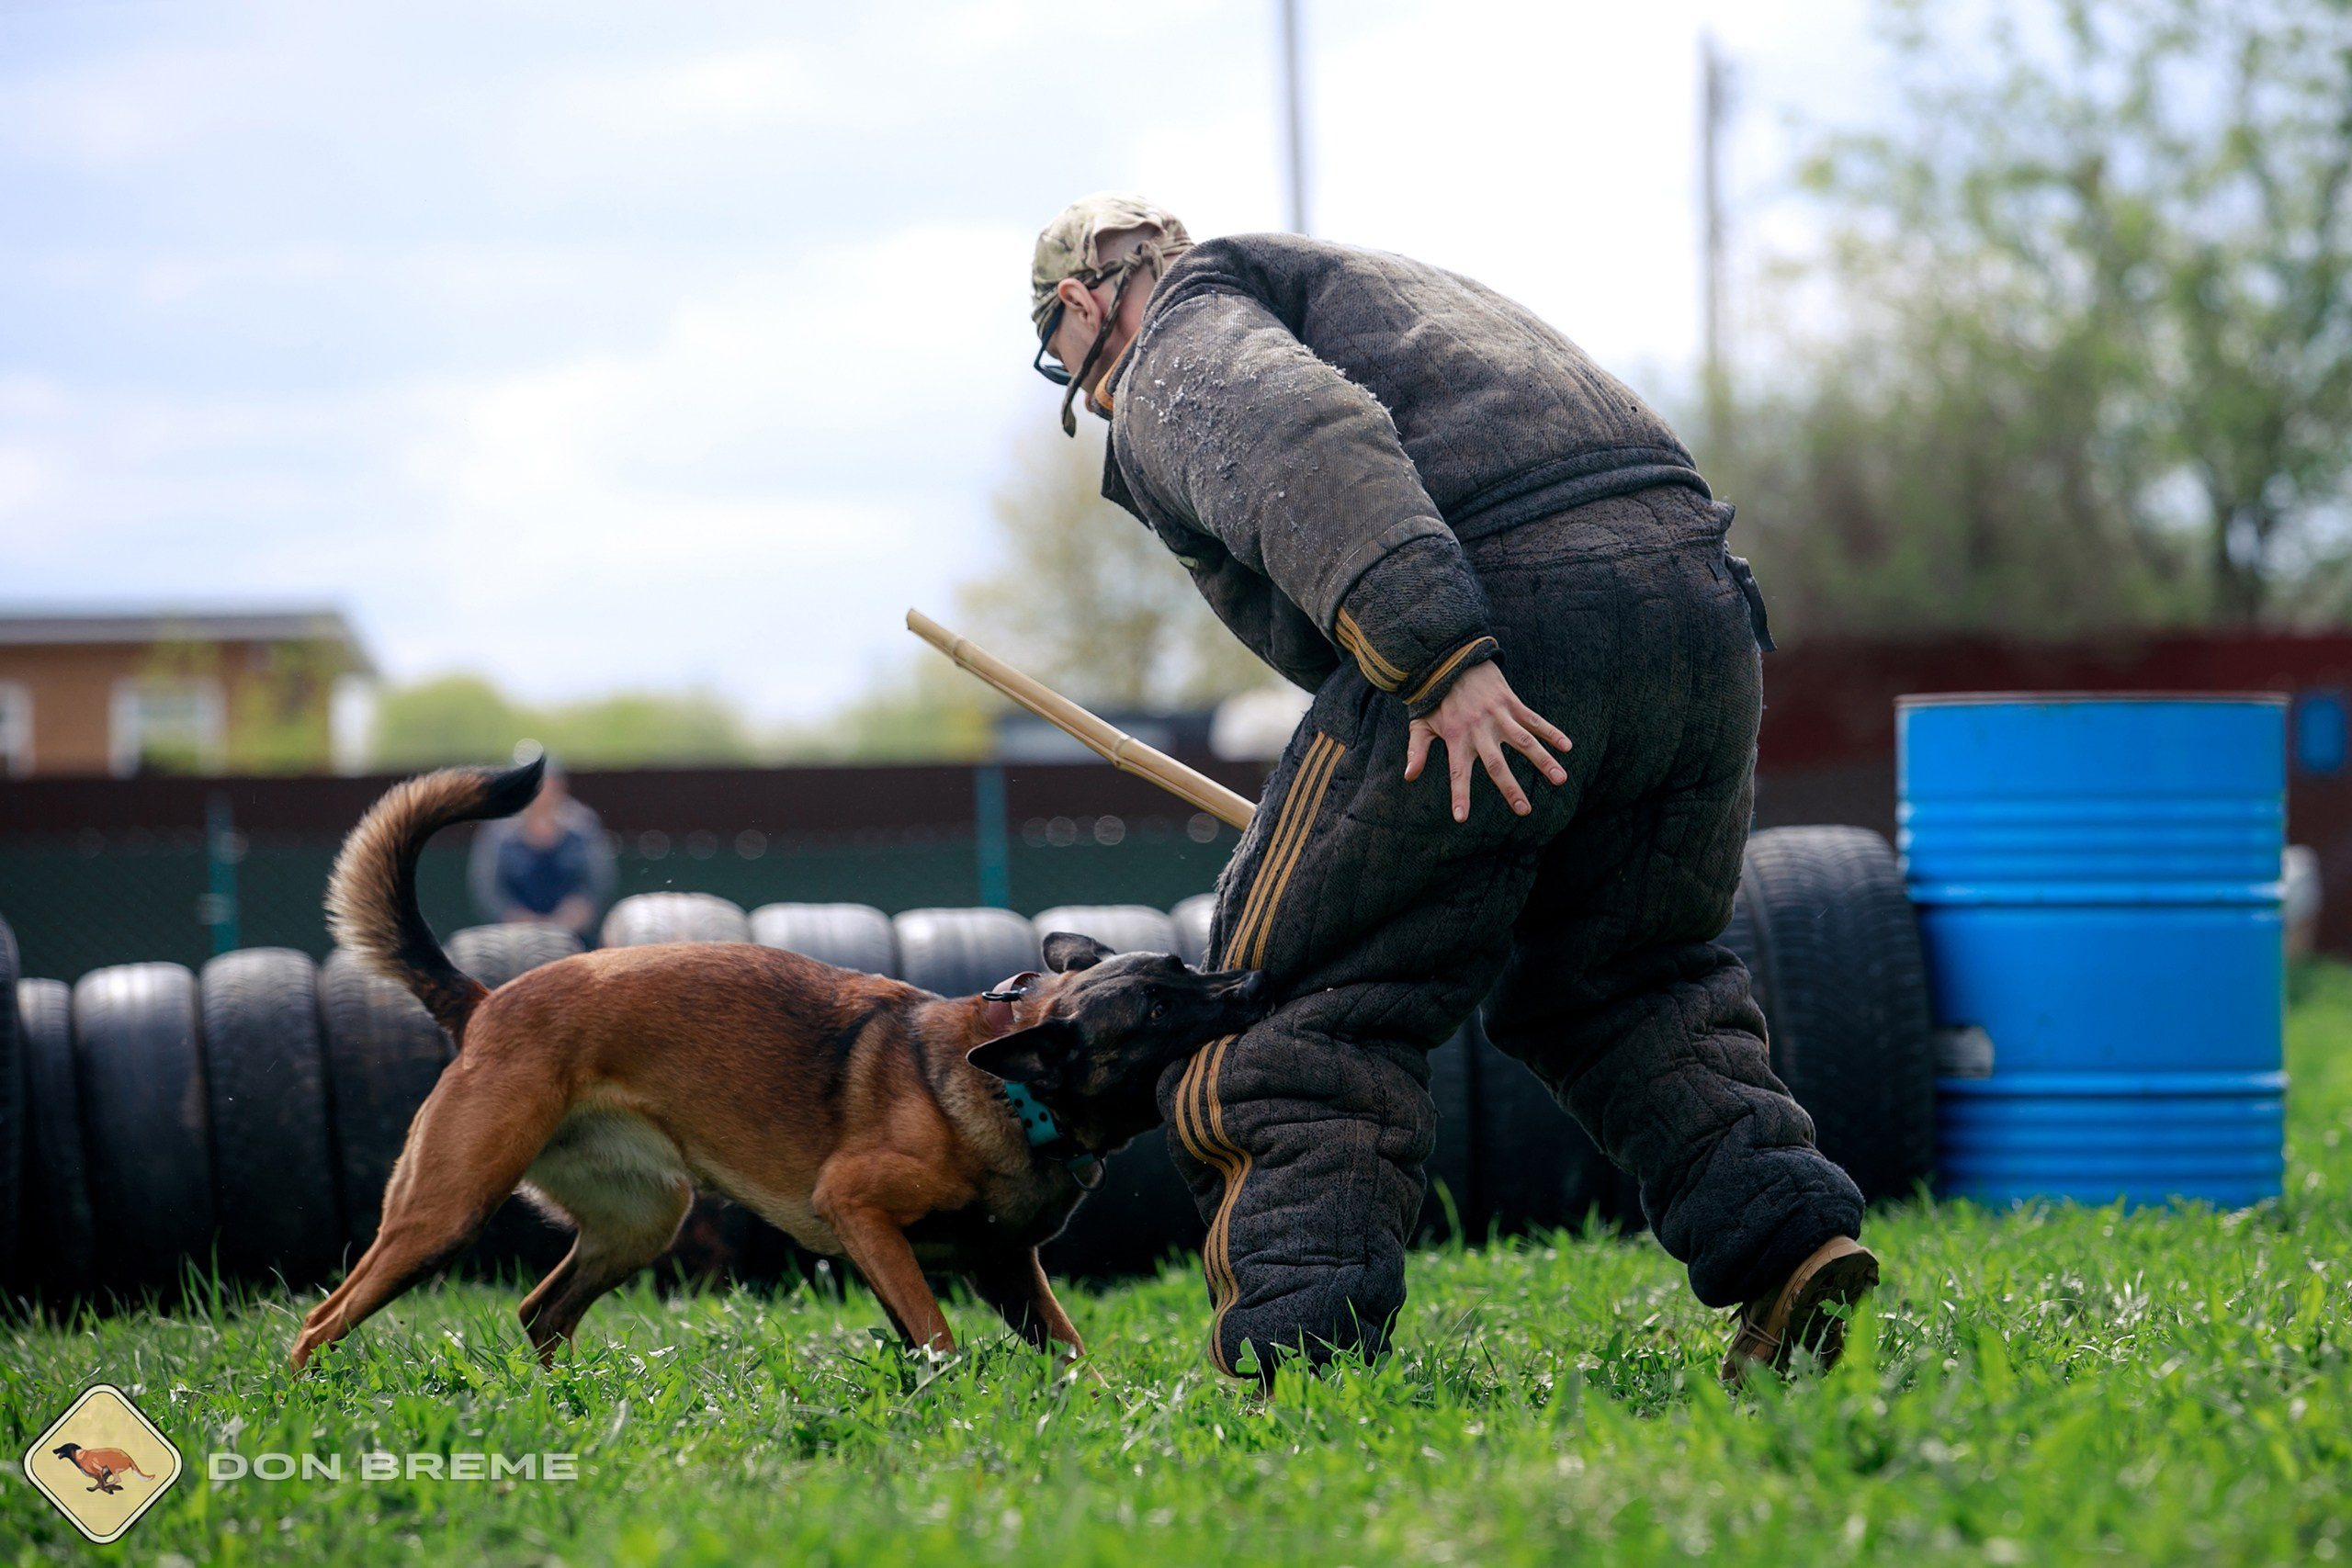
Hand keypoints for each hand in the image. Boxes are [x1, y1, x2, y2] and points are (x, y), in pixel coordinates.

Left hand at [1403, 661, 1571, 822]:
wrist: (1451, 658)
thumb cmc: (1435, 696)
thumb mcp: (1420, 722)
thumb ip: (1416, 750)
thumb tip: (1408, 776)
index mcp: (1456, 738)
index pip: (1457, 772)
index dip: (1459, 794)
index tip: (1461, 818)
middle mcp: (1479, 730)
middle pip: (1496, 764)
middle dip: (1510, 788)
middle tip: (1524, 811)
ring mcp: (1498, 715)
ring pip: (1524, 741)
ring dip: (1543, 760)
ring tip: (1559, 779)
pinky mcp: (1511, 702)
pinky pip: (1534, 719)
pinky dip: (1551, 732)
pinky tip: (1567, 746)